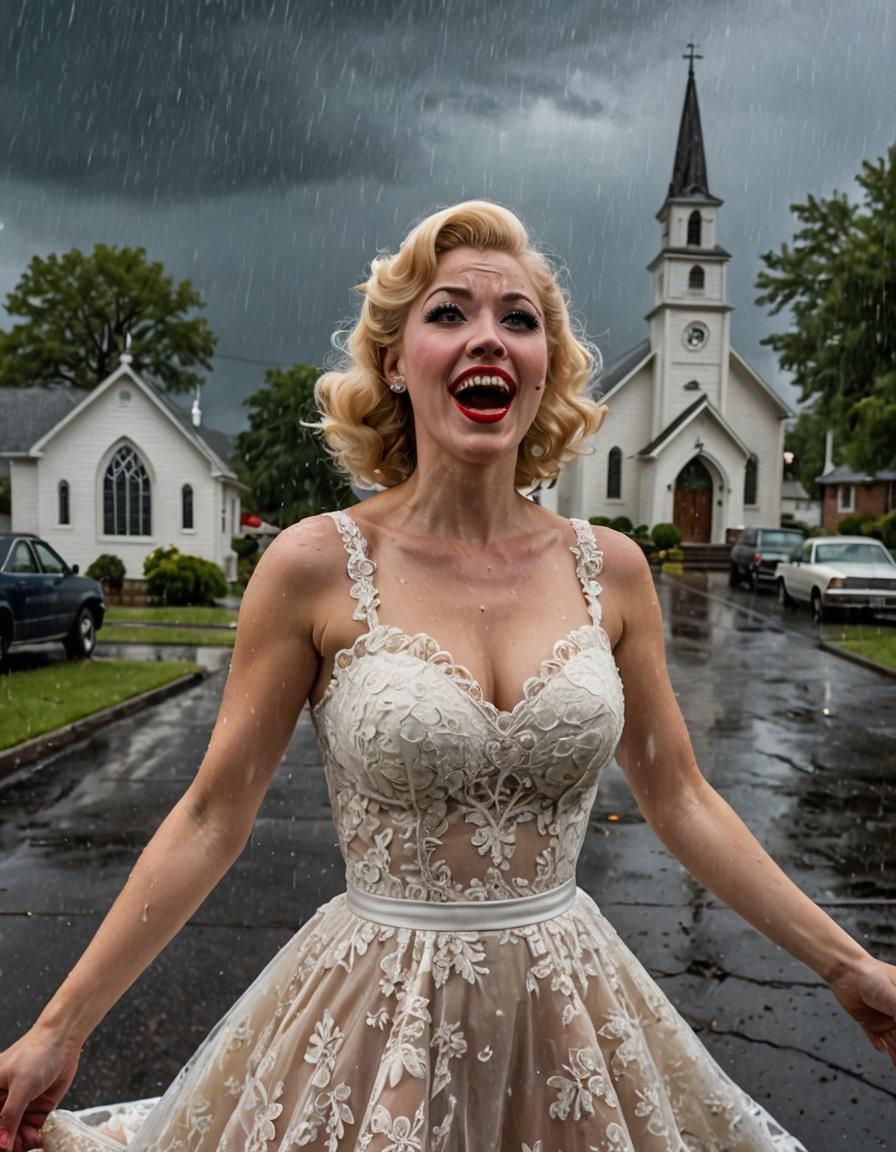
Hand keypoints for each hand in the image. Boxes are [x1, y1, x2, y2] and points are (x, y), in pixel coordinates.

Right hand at [0, 1029, 80, 1151]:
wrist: (64, 1039)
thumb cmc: (38, 1053)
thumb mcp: (22, 1086)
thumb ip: (10, 1116)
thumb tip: (1, 1144)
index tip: (4, 1145)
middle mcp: (3, 1102)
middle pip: (2, 1133)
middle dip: (10, 1143)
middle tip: (20, 1146)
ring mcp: (21, 1107)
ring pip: (16, 1136)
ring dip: (23, 1142)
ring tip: (33, 1139)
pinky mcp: (37, 1109)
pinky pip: (32, 1131)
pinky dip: (35, 1137)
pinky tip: (40, 1137)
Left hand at [827, 954, 895, 1062]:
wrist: (844, 969)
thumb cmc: (871, 976)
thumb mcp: (893, 996)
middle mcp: (895, 1011)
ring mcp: (882, 1016)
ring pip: (892, 1040)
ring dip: (895, 1052)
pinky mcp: (867, 1019)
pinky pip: (874, 1035)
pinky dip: (877, 1042)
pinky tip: (880, 1048)